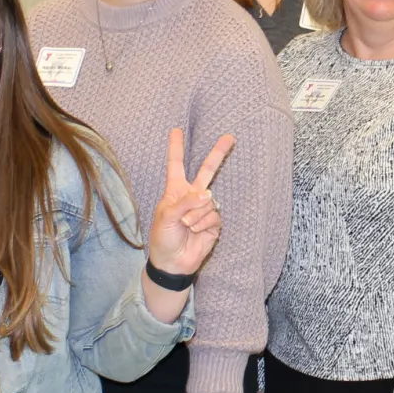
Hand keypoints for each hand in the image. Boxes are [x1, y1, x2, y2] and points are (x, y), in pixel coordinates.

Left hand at [149, 129, 234, 278]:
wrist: (173, 262)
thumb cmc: (163, 238)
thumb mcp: (166, 216)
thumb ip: (185, 202)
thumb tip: (207, 195)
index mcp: (175, 190)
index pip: (176, 165)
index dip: (176, 148)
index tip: (176, 130)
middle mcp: (191, 196)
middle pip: (207, 171)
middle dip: (218, 154)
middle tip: (230, 137)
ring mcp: (204, 209)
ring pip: (208, 201)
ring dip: (196, 215)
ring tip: (186, 226)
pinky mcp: (214, 223)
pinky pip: (213, 216)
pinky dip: (203, 224)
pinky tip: (195, 232)